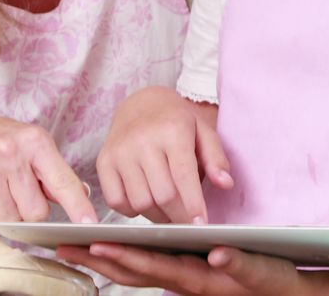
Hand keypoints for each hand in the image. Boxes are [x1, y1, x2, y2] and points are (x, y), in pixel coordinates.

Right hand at [0, 116, 96, 223]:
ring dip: (10, 212)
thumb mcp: (34, 146)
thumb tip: (82, 194)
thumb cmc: (4, 144)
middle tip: (21, 191)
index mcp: (34, 141)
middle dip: (32, 209)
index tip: (89, 223)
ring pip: (12, 219)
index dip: (77, 205)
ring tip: (2, 189)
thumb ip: (57, 173)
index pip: (61, 181)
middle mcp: (9, 151)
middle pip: (36, 212)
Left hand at [57, 243, 301, 295]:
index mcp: (197, 279)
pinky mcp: (185, 275)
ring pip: (135, 272)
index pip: (152, 267)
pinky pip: (147, 268)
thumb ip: (240, 263)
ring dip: (103, 261)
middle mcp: (183, 283)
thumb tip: (219, 254)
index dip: (123, 257)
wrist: (285, 294)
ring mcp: (182, 281)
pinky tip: (109, 251)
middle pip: (131, 273)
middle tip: (62, 248)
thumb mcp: (262, 270)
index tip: (96, 246)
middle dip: (97, 261)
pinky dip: (123, 260)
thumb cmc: (275, 280)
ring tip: (74, 249)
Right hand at [96, 87, 233, 223]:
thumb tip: (225, 184)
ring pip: (140, 203)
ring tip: (169, 211)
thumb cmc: (176, 122)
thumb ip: (216, 158)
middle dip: (179, 216)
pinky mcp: (103, 162)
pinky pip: (116, 201)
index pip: (183, 175)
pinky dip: (132, 210)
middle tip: (188, 222)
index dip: (193, 204)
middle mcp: (142, 140)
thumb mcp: (202, 131)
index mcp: (171, 130)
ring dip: (158, 216)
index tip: (202, 225)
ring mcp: (119, 152)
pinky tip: (146, 201)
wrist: (139, 104)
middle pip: (162, 195)